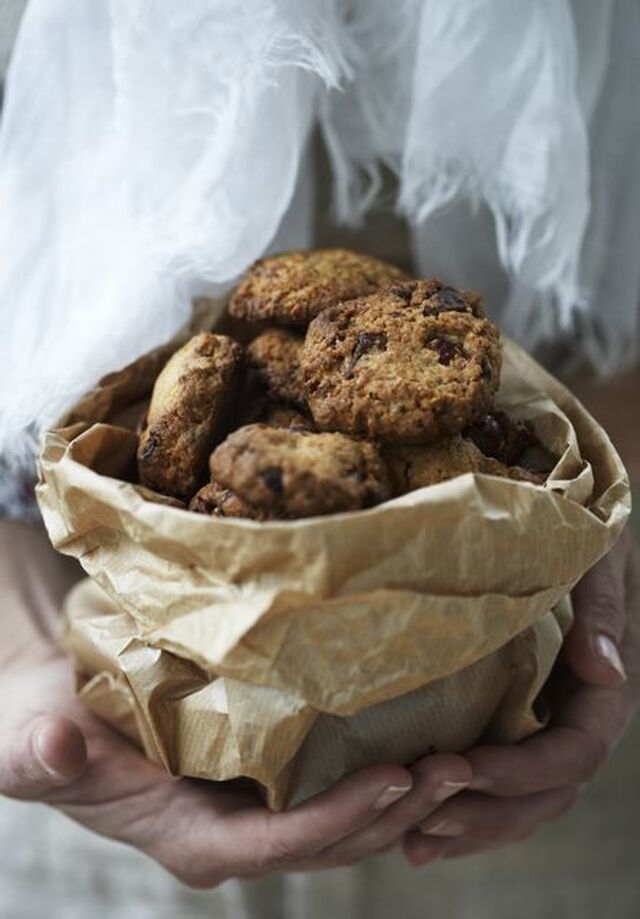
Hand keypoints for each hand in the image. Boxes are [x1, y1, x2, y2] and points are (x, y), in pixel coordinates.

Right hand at [0, 523, 476, 886]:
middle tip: (462, 765)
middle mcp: (239, 827)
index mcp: (191, 837)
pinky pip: (344, 774)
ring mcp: (264, 800)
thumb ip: (38, 754)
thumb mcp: (29, 738)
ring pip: (351, 811)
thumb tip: (54, 748)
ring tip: (472, 753)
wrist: (65, 701)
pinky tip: (434, 728)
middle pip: (333, 836)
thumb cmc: (47, 721)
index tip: (397, 781)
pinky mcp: (279, 766)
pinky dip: (390, 761)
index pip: (276, 844)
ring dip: (411, 791)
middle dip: (398, 809)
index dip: (337, 819)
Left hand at [405, 529, 639, 864]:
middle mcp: (581, 718)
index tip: (463, 770)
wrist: (566, 524)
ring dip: (473, 827)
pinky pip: (501, 779)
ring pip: (523, 800)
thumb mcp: (598, 558)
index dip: (522, 770)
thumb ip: (601, 610)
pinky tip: (422, 824)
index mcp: (607, 689)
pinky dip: (467, 806)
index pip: (574, 752)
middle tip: (424, 827)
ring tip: (415, 845)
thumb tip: (606, 673)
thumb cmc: (580, 533)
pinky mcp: (518, 721)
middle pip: (546, 794)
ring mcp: (549, 725)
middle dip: (487, 814)